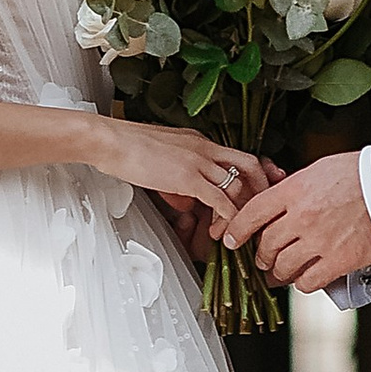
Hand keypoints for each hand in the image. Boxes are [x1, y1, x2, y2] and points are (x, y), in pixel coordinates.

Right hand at [92, 121, 281, 228]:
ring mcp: (199, 161)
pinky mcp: (188, 177)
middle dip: (260, 190)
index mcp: (200, 142)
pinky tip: (220, 230)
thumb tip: (188, 202)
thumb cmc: (127, 149)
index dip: (254, 176)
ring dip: (239, 212)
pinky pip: (219, 199)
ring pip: (238, 185)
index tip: (259, 191)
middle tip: (258, 213)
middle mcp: (205, 148)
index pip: (238, 157)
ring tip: (229, 231)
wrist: (110, 140)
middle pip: (250, 165)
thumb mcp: (162, 161)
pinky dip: (226, 217)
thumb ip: (180, 180)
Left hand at [218, 146, 370, 293]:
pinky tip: (304, 278)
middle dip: (260, 254)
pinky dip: (302, 283)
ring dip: (278, 271)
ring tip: (279, 271)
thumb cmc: (363, 174)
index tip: (231, 238)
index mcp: (295, 190)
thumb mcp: (320, 169)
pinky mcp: (338, 261)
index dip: (237, 228)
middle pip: (266, 243)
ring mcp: (319, 241)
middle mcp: (302, 217)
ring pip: (283, 266)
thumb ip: (295, 187)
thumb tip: (280, 196)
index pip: (253, 212)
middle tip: (261, 258)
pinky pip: (308, 281)